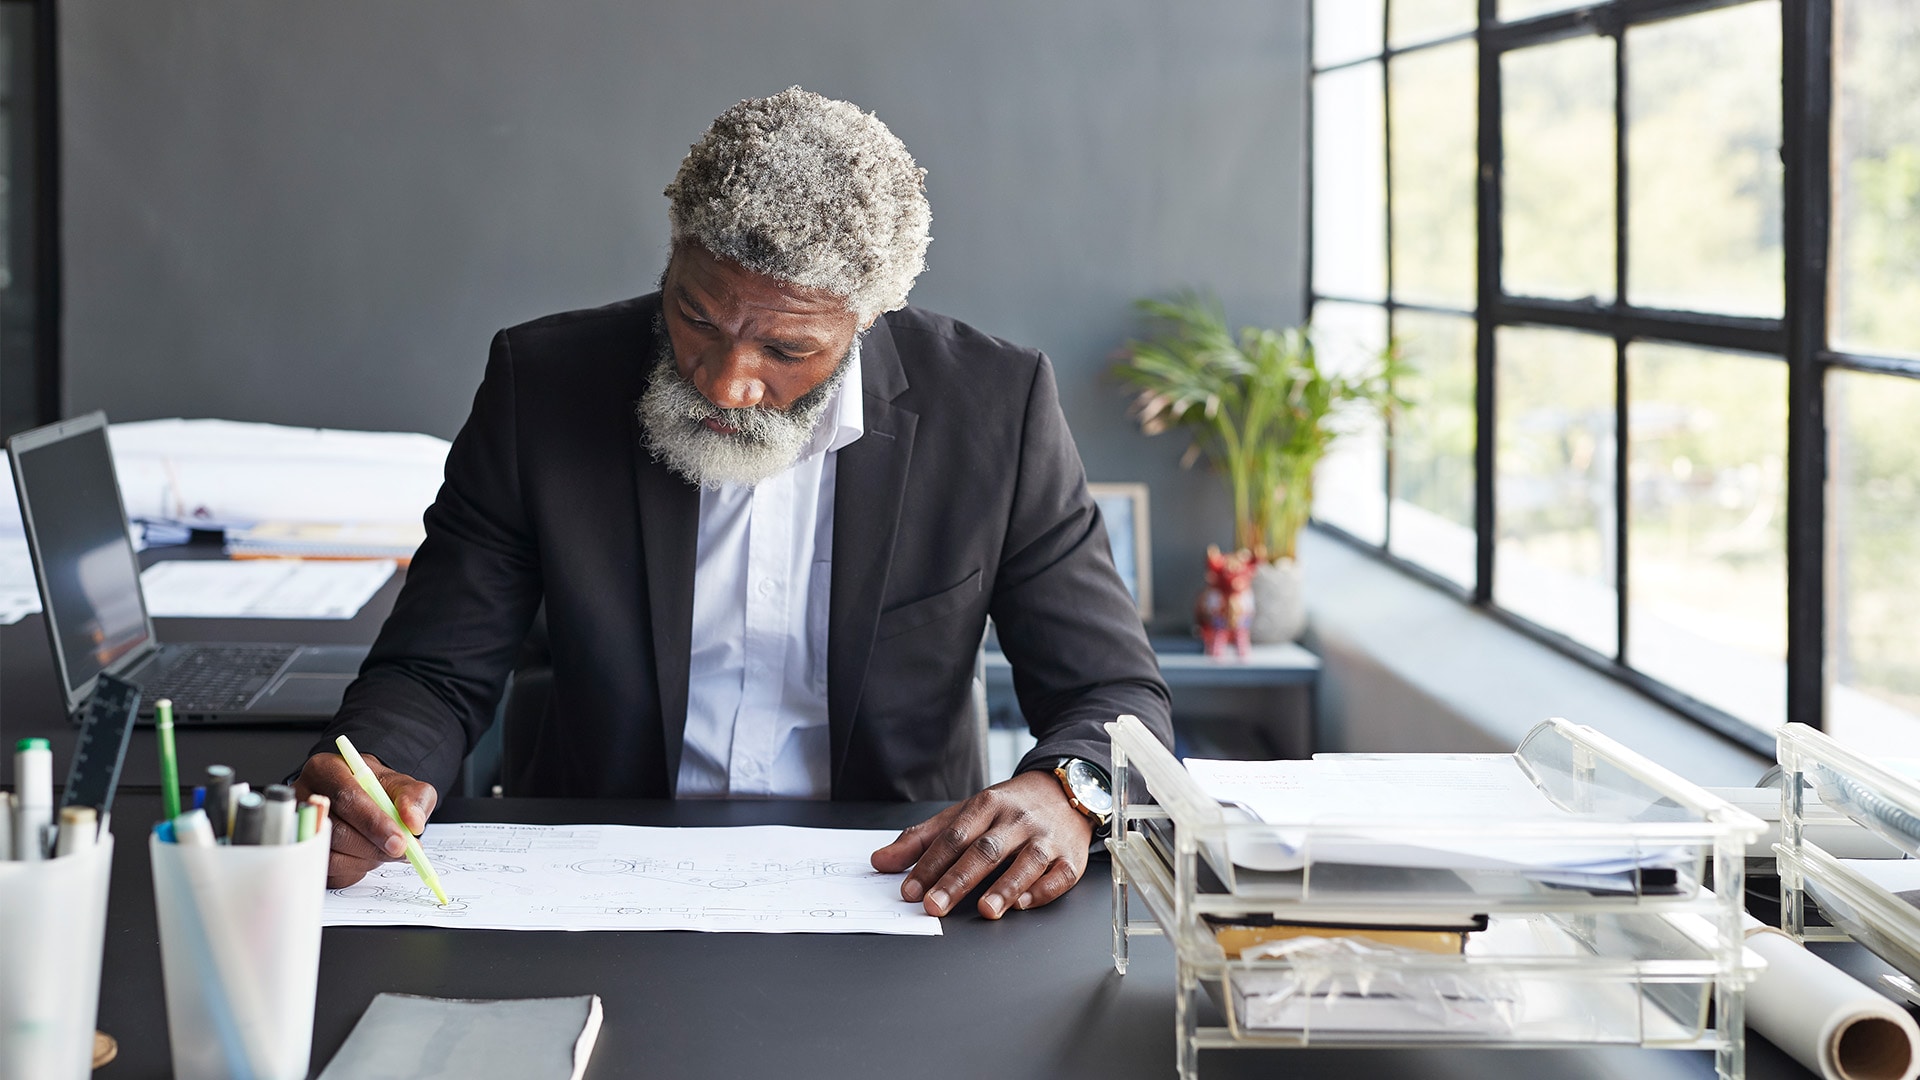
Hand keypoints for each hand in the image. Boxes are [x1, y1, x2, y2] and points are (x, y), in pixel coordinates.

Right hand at [292, 751, 437, 888]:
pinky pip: (329, 871)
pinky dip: (355, 869)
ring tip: (383, 849)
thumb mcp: (401, 785)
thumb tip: (413, 823)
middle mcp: (305, 797)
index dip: (374, 822)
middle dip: (373, 846)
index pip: (346, 797)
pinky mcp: (303, 853)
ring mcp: (299, 827)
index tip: (399, 840)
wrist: (364, 799)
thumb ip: (414, 798)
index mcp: (326, 769)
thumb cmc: (377, 790)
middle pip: (336, 830)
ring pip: (331, 855)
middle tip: (399, 851)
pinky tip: (366, 856)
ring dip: (365, 859)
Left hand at [870, 769, 1092, 919]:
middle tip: (935, 905)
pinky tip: (1024, 904)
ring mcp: (1046, 838)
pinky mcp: (1071, 857)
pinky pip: (1060, 874)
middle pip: (986, 850)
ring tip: (985, 909)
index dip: (930, 864)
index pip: (954, 836)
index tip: (910, 889)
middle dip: (958, 879)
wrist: (1064, 790)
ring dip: (1006, 886)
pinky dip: (1043, 890)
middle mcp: (1017, 820)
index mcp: (987, 805)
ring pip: (1026, 861)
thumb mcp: (964, 813)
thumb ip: (922, 839)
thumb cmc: (1008, 808)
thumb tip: (881, 862)